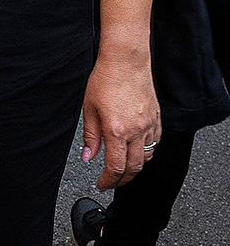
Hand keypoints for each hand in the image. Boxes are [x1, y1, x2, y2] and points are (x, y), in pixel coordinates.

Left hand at [81, 51, 160, 189]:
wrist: (126, 61)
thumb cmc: (106, 80)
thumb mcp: (89, 109)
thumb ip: (91, 137)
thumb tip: (88, 157)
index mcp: (117, 131)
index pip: (116, 168)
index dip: (108, 181)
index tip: (102, 184)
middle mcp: (136, 131)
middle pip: (134, 167)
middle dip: (122, 179)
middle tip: (112, 181)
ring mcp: (149, 125)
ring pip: (147, 157)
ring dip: (135, 167)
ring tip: (123, 168)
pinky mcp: (157, 118)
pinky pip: (155, 142)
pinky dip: (147, 151)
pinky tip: (137, 150)